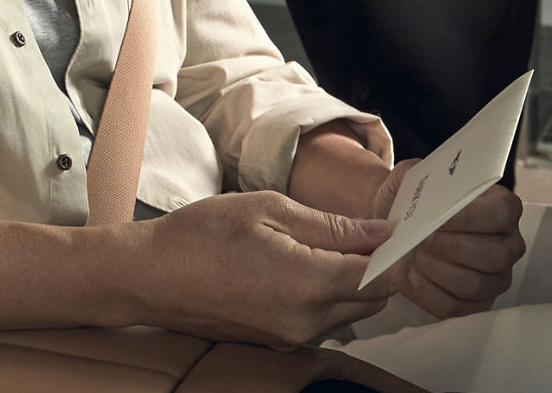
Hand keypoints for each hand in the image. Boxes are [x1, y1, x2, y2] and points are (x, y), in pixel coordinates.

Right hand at [125, 191, 398, 348]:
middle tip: (367, 229)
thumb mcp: (269, 209)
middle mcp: (306, 320)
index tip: (402, 227)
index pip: (382, 276)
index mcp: (307, 283)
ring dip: (353, 280)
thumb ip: (332, 226)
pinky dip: (328, 294)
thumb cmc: (201, 235)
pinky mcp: (279, 341)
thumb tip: (381, 231)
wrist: (150, 276)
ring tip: (328, 243)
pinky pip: (323, 320)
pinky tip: (305, 265)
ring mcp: (292, 336)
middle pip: (373, 299)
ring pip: (350, 312)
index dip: (400, 250)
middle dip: (380, 265)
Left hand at [369, 168, 525, 318]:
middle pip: (494, 254)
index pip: (501, 214)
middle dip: (452, 248)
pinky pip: (458, 307)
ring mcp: (496, 278)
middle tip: (420, 240)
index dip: (470, 218)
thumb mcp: (408, 180)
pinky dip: (431, 293)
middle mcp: (508, 245)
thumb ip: (414, 173)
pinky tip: (414, 277)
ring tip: (414, 257)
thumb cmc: (410, 204)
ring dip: (439, 271)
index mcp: (502, 208)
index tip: (436, 218)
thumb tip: (425, 184)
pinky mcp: (477, 304)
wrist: (396, 231)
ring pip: (476, 284)